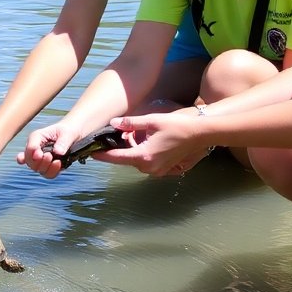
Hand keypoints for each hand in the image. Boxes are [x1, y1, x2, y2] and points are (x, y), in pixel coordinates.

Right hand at [16, 121, 90, 179]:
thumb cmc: (68, 130)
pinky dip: (52, 172)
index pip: (29, 147)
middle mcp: (36, 149)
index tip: (42, 155)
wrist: (74, 134)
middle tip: (50, 156)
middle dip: (39, 162)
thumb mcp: (67, 133)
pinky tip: (59, 164)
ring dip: (46, 168)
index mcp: (37, 137)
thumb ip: (62, 142)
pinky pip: (46, 173)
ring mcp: (41, 159)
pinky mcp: (48, 166)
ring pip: (37, 169)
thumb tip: (58, 152)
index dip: (33, 153)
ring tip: (57, 161)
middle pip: (29, 161)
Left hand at [89, 112, 209, 176]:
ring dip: (133, 148)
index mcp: (144, 156)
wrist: (200, 134)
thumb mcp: (152, 121)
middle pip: (126, 158)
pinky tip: (148, 141)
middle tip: (122, 132)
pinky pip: (146, 162)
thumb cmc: (177, 126)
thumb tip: (113, 123)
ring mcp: (157, 171)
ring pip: (136, 159)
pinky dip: (142, 152)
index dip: (102, 155)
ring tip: (137, 133)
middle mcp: (149, 168)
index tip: (91, 153)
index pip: (116, 157)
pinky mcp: (164, 170)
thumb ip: (130, 123)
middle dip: (121, 146)